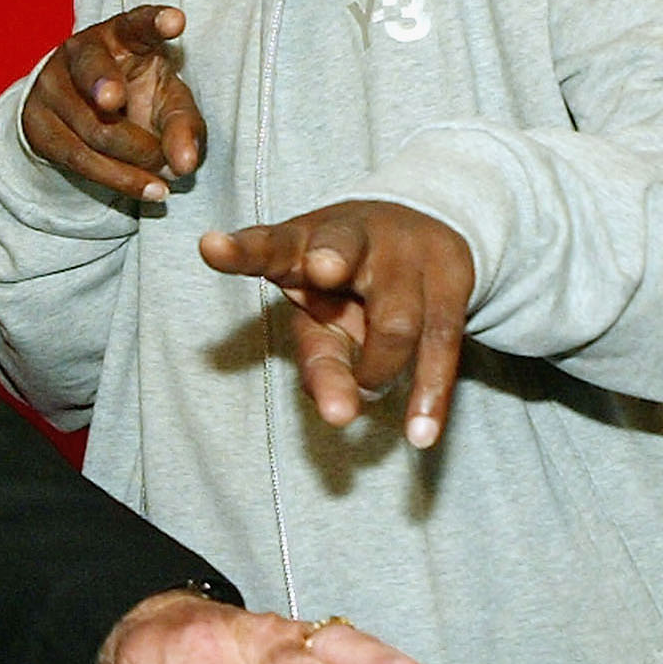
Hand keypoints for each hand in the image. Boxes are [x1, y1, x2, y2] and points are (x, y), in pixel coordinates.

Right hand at [21, 5, 206, 202]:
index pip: (136, 24)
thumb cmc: (137, 97)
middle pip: (93, 70)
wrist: (81, 113)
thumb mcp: (166, 100)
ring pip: (94, 129)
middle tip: (115, 101)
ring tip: (167, 177)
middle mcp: (80, 51)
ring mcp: (51, 86)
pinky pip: (79, 158)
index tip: (175, 21)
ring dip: (137, 159)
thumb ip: (183, 125)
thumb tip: (184, 164)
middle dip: (103, 83)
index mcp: (119, 35)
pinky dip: (119, 179)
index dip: (154, 21)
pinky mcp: (36, 123)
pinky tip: (149, 190)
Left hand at [201, 201, 475, 444]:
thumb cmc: (352, 285)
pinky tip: (420, 435)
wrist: (429, 228)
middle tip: (322, 270)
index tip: (211, 247)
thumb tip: (340, 416)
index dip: (241, 250)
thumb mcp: (323, 314)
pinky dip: (431, 393)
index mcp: (303, 241)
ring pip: (396, 316)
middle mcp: (354, 237)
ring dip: (378, 370)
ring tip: (366, 394)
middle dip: (331, 257)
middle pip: (340, 245)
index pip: (267, 244)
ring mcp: (406, 253)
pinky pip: (443, 342)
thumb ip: (321, 363)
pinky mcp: (451, 279)